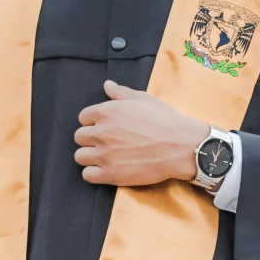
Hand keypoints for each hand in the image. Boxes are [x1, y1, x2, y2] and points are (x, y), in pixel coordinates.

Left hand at [75, 82, 206, 186]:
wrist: (180, 147)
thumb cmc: (164, 121)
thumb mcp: (143, 99)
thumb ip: (121, 93)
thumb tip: (107, 85)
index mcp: (106, 112)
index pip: (83, 117)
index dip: (93, 121)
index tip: (104, 126)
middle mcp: (101, 133)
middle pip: (79, 137)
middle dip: (90, 138)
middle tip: (106, 141)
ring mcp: (104, 155)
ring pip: (79, 156)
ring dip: (90, 156)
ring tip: (104, 156)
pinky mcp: (111, 174)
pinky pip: (87, 175)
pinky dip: (93, 173)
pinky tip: (106, 169)